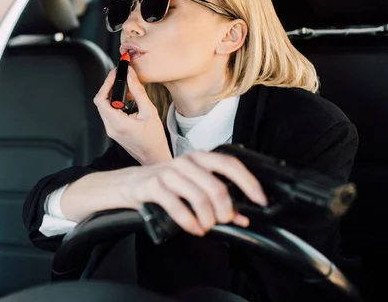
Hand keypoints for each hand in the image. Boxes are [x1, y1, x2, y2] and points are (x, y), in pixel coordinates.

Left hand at [93, 66, 171, 164]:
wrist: (154, 156)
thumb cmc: (154, 138)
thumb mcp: (150, 111)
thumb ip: (138, 91)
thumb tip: (130, 75)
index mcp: (118, 123)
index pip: (101, 99)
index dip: (106, 83)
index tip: (115, 73)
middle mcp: (110, 128)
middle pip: (100, 102)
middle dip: (109, 87)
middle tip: (120, 77)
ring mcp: (110, 130)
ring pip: (103, 107)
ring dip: (112, 95)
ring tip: (126, 88)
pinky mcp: (113, 131)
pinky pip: (108, 113)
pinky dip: (115, 104)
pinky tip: (127, 100)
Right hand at [120, 150, 268, 236]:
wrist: (127, 184)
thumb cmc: (164, 185)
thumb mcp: (191, 187)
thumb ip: (216, 200)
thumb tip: (241, 217)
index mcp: (199, 158)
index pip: (230, 164)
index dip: (248, 182)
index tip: (260, 200)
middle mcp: (185, 162)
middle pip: (216, 185)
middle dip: (225, 209)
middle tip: (224, 221)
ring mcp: (168, 172)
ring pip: (199, 197)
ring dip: (208, 218)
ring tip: (207, 227)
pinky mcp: (153, 186)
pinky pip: (177, 206)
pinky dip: (189, 222)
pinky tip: (194, 228)